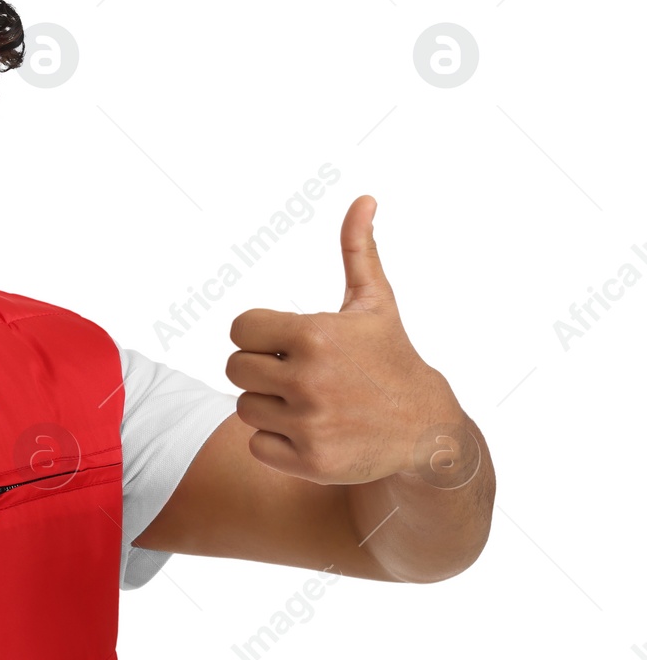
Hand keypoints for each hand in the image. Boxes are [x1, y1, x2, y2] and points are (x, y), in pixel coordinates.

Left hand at [224, 196, 463, 485]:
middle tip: (296, 375)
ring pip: (244, 407)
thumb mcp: (374, 303)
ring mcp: (310, 422)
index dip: (259, 335)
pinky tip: (311, 431)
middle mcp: (310, 379)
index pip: (240, 329)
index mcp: (315, 334)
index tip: (287, 343)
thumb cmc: (389, 358)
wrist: (425, 430)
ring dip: (269, 406)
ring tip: (309, 403)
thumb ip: (358, 250)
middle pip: (235, 369)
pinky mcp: (310, 460)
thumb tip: (364, 199)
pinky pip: (256, 445)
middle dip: (260, 370)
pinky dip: (276, 442)